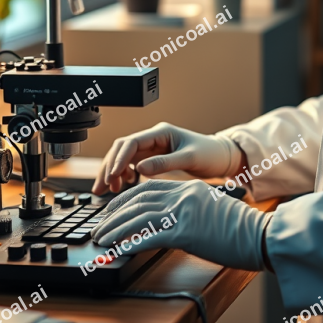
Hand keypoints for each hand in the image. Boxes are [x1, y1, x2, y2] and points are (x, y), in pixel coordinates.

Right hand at [91, 122, 240, 194]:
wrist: (221, 156)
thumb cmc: (209, 153)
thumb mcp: (189, 158)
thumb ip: (165, 163)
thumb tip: (139, 169)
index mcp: (161, 132)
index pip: (131, 143)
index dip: (118, 159)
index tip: (111, 177)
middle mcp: (154, 138)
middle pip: (122, 149)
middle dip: (108, 167)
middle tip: (100, 188)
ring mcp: (153, 148)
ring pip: (124, 157)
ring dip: (113, 172)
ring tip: (108, 190)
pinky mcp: (154, 158)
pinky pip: (132, 164)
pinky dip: (124, 175)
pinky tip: (124, 186)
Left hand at [92, 179, 269, 271]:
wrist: (259, 235)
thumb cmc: (239, 228)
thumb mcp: (211, 209)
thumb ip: (188, 208)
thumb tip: (167, 221)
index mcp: (189, 188)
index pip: (148, 188)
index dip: (125, 200)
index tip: (111, 211)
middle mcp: (183, 195)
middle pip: (138, 201)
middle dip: (114, 216)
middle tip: (100, 228)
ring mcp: (183, 212)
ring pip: (138, 218)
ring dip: (116, 230)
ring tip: (102, 241)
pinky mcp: (184, 232)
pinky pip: (148, 237)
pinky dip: (129, 244)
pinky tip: (118, 251)